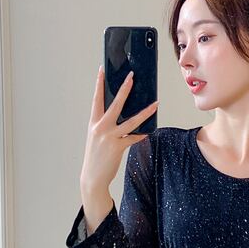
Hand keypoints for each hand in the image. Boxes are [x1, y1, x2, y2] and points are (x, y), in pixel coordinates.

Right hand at [80, 68, 158, 193]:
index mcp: (94, 123)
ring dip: (145, 112)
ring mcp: (109, 137)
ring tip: (156, 103)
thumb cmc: (96, 156)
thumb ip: (106, 125)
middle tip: (131, 76)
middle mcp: (100, 127)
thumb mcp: (97, 137)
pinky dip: (141, 134)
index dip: (99, 83)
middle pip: (115, 104)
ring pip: (131, 121)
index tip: (102, 70)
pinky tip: (148, 131)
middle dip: (124, 88)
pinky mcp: (118, 147)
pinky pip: (134, 137)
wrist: (92, 177)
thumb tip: (122, 115)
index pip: (96, 99)